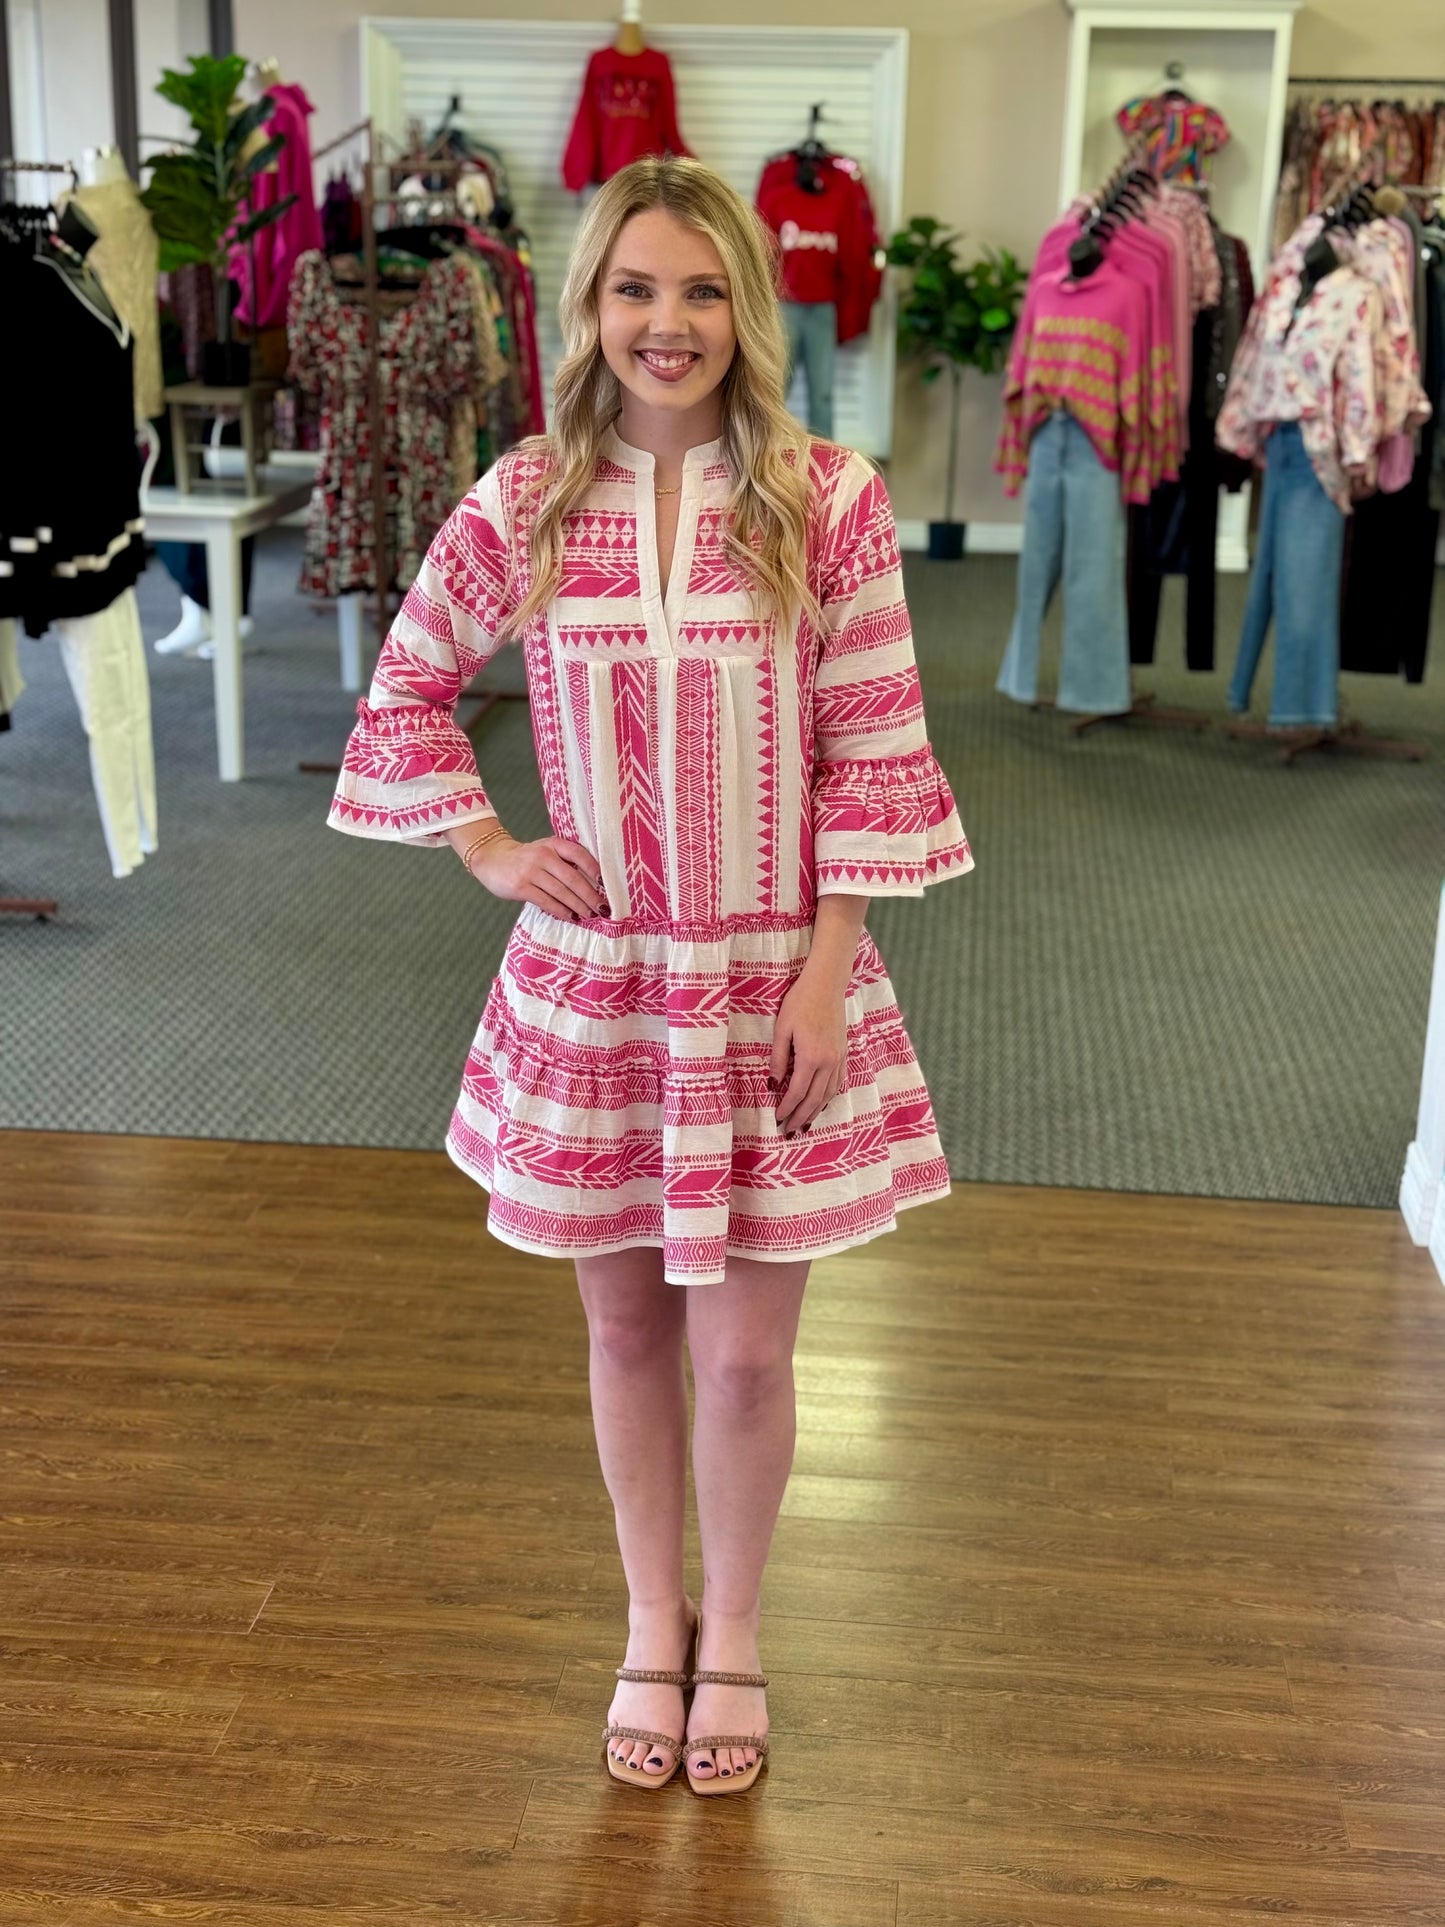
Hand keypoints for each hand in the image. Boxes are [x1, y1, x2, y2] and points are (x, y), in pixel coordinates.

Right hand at [470, 832, 608, 922]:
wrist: (493, 859)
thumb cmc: (528, 858)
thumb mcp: (546, 851)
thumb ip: (566, 861)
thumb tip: (595, 884)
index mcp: (553, 844)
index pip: (579, 854)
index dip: (594, 869)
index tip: (606, 884)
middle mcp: (543, 855)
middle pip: (572, 878)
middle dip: (590, 895)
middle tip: (603, 908)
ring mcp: (530, 871)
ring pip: (561, 892)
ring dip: (578, 906)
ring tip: (590, 915)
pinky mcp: (521, 887)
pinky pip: (546, 901)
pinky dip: (561, 911)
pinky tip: (571, 917)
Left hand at [770, 966, 847, 1137]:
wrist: (827, 985)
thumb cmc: (800, 1002)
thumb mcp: (782, 1029)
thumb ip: (778, 1058)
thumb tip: (774, 1083)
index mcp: (811, 1057)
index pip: (797, 1092)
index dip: (787, 1108)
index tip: (778, 1119)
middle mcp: (829, 1062)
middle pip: (815, 1099)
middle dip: (801, 1117)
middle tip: (790, 1131)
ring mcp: (839, 1058)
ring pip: (829, 1094)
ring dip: (817, 1111)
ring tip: (805, 1123)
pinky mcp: (844, 1052)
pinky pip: (838, 1082)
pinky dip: (829, 1097)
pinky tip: (822, 1103)